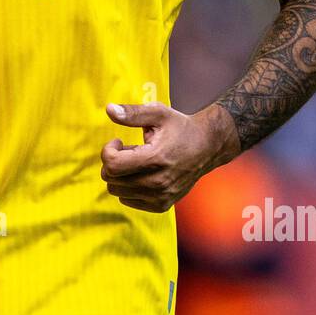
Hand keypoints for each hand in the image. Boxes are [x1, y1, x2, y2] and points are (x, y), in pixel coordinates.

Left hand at [100, 101, 238, 212]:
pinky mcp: (162, 205)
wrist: (207, 146)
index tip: (118, 141)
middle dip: (112, 162)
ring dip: (120, 175)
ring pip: (117, 191)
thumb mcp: (158, 113)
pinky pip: (129, 200)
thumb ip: (132, 113)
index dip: (108, 150)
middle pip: (111, 179)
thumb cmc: (180, 127)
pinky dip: (128, 188)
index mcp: (155, 159)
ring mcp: (160, 196)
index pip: (112, 165)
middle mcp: (158, 182)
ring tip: (136, 161)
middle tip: (127, 150)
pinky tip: (141, 173)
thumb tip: (109, 109)